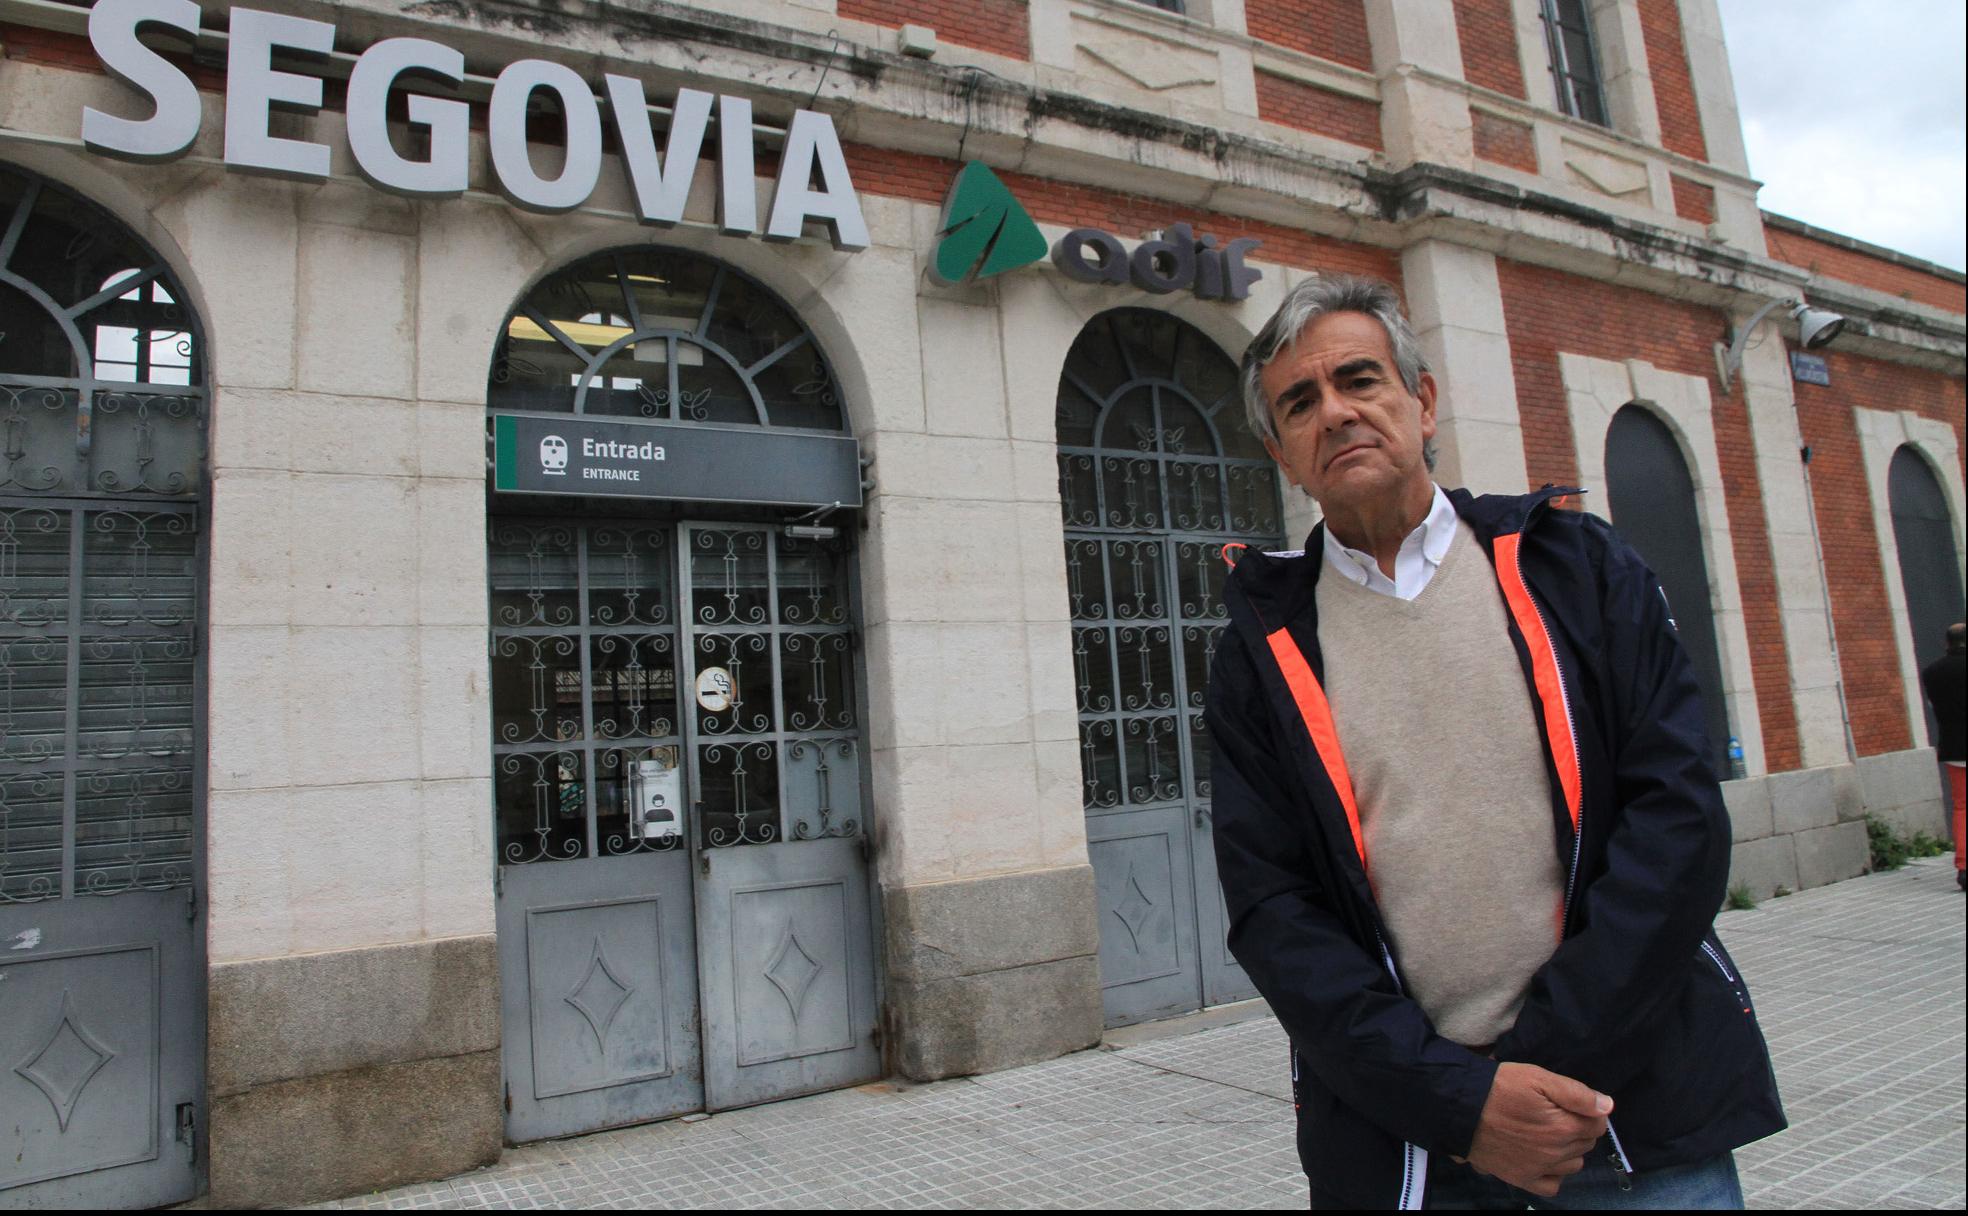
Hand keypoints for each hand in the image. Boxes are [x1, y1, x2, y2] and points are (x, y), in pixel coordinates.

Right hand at [1464, 1063, 1611, 1197]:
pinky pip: (1552, 1185)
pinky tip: (1544, 1158)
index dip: (1589, 1111)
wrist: (1461, 1106)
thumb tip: (1607, 1106)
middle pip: (1586, 1143)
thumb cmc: (1500, 1086)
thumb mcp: (1538, 1077)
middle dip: (1578, 1128)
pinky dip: (1554, 1174)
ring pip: (1573, 1164)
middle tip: (1555, 1113)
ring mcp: (1540, 1168)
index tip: (1570, 1102)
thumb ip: (1576, 1093)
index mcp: (1565, 1127)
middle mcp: (1557, 1153)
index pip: (1598, 1124)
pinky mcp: (1522, 1178)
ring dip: (1569, 1150)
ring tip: (1549, 1133)